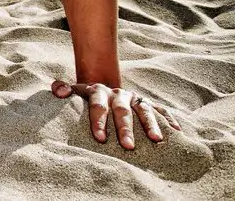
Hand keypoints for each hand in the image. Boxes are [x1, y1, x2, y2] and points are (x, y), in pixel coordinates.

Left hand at [52, 80, 180, 149]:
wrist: (103, 88)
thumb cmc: (85, 98)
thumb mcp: (73, 93)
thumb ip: (62, 89)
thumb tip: (57, 91)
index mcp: (98, 91)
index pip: (98, 105)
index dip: (99, 121)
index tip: (99, 138)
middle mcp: (118, 94)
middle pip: (122, 111)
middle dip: (125, 128)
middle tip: (127, 146)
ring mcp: (135, 98)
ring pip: (144, 110)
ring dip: (150, 124)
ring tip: (156, 140)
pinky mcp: (148, 103)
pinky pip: (161, 110)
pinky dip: (169, 119)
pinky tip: (176, 132)